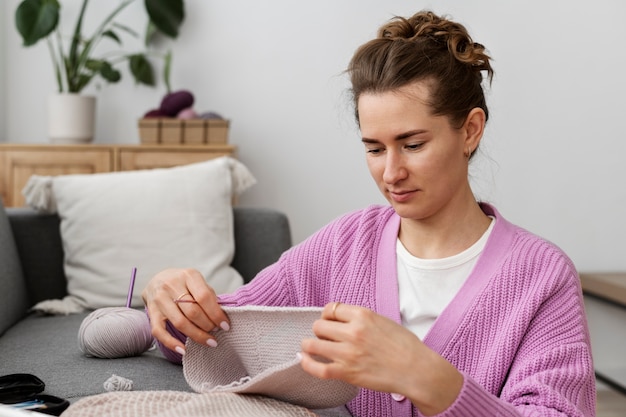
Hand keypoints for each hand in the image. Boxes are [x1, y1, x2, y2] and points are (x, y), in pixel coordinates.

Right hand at [141, 268, 229, 354]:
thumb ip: (208, 296)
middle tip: (216, 331)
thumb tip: (221, 316)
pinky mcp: (151, 312)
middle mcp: (172, 286)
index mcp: (188, 275)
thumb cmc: (184, 283)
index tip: (225, 325)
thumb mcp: (197, 282)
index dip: (216, 314)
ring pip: (180, 323)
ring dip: (197, 335)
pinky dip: (171, 343)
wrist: (158, 279)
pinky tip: (184, 350)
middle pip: (193, 312)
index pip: (204, 297)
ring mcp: (159, 299)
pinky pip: (159, 332)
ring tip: (208, 341)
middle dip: (208, 325)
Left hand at [299, 302, 462, 415]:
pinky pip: (317, 367)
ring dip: (309, 345)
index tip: (329, 321)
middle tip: (325, 337)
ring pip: (312, 344)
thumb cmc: (405, 346)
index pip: (330, 309)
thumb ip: (361, 319)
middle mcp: (352, 331)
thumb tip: (343, 320)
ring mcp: (347, 353)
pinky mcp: (346, 372)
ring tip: (311, 347)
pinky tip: (304, 360)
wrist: (417, 370)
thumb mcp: (383, 321)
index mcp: (362, 315)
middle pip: (319, 325)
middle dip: (320, 330)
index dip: (327, 315)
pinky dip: (307, 363)